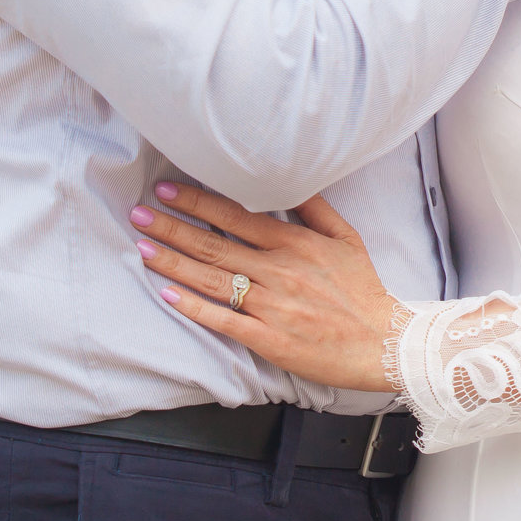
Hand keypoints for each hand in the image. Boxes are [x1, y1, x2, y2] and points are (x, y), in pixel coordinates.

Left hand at [130, 183, 401, 392]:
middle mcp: (278, 270)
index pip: (235, 214)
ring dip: (173, 262)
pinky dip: (193, 308)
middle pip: (214, 244)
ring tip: (143, 247)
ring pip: (212, 279)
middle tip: (139, 213)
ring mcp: (270, 306)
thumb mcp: (345, 237)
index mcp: (294, 242)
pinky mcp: (267, 338)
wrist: (381, 342)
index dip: (197, 201)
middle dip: (172, 227)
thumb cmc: (362, 289)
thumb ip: (314, 207)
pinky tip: (168, 296)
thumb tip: (287, 179)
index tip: (167, 189)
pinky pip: (223, 320)